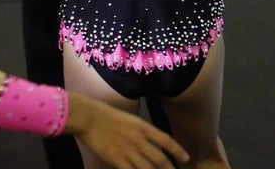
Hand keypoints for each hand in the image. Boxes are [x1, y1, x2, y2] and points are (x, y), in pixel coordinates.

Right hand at [68, 93, 187, 167]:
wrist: (88, 117)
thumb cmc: (103, 114)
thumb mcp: (126, 119)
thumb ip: (137, 130)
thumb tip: (144, 140)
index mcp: (142, 127)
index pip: (166, 141)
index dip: (178, 151)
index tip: (186, 158)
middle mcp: (139, 140)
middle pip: (160, 159)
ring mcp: (129, 151)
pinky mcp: (117, 160)